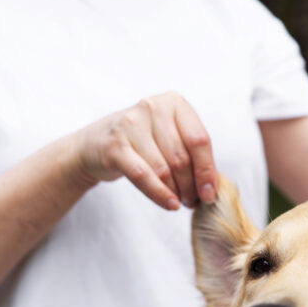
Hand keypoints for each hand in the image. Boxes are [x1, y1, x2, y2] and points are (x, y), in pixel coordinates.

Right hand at [72, 92, 218, 209]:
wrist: (96, 143)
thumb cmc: (142, 142)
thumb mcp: (169, 137)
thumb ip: (191, 153)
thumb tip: (211, 186)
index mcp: (173, 102)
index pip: (199, 139)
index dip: (207, 170)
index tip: (210, 193)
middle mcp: (152, 107)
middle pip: (181, 157)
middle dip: (190, 185)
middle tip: (192, 201)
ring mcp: (130, 124)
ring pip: (163, 169)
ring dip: (175, 192)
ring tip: (179, 202)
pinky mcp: (114, 146)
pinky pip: (143, 176)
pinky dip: (159, 194)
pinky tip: (169, 204)